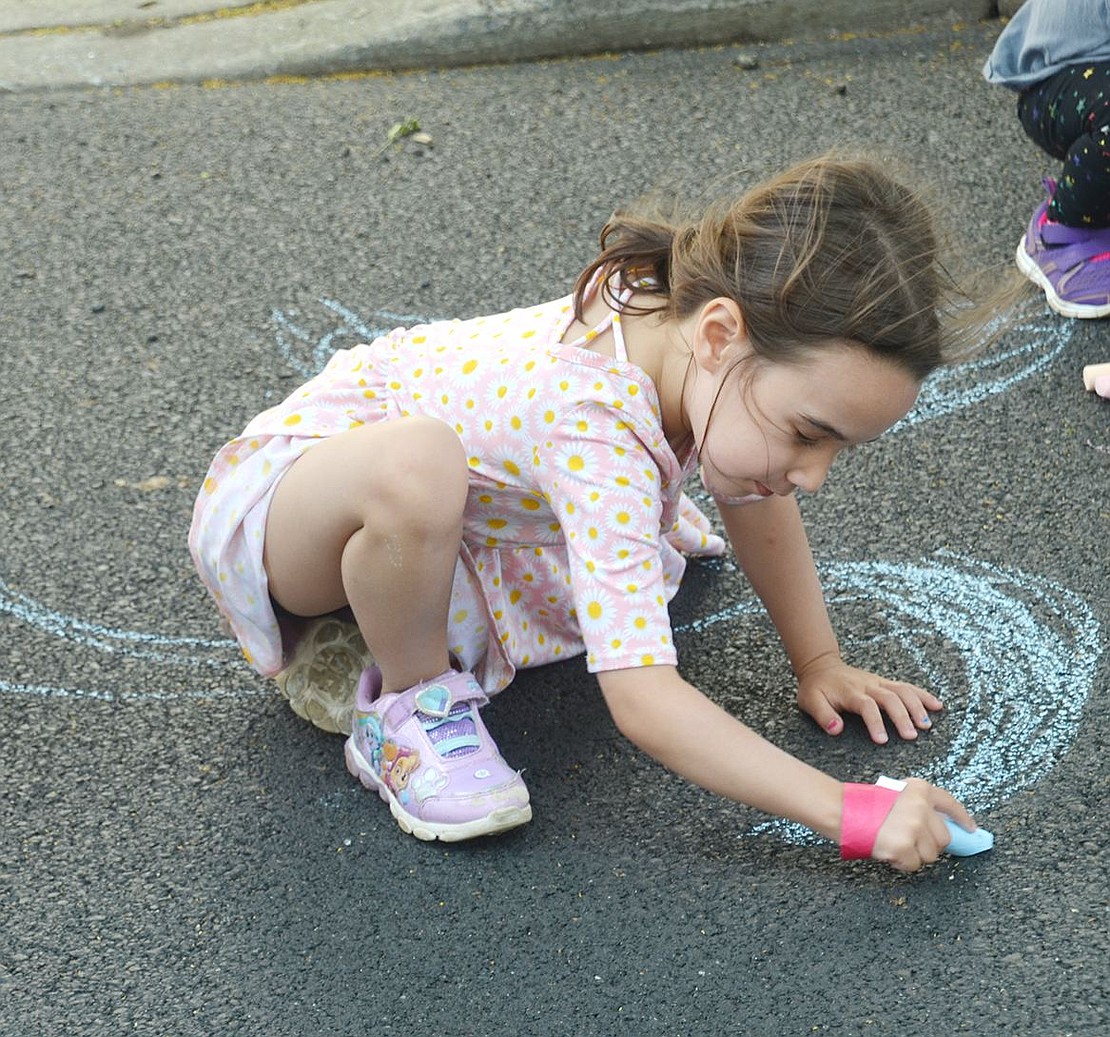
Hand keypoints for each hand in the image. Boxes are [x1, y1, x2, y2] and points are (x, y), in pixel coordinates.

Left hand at [795, 652, 941, 743]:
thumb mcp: (810, 701)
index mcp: (849, 692)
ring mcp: (878, 682)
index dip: (875, 722)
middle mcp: (867, 685)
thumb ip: (823, 715)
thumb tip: (836, 729)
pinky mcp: (884, 682)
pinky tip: (937, 706)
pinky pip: (906, 686)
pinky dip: (923, 695)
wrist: (821, 666)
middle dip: (902, 716)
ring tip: (927, 725)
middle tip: (911, 736)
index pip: (866, 705)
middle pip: (890, 698)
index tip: (882, 740)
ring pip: (902, 690)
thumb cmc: (816, 688)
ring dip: (917, 706)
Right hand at [870, 778, 976, 871]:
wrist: (842, 810)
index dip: (962, 819)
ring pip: (930, 854)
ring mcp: (914, 828)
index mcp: (920, 790)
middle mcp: (921, 807)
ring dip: (915, 855)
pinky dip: (902, 863)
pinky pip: (914, 865)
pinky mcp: (904, 847)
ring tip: (895, 844)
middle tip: (911, 842)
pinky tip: (889, 852)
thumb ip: (918, 806)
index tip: (971, 829)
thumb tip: (938, 828)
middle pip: (943, 838)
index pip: (950, 804)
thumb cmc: (864, 803)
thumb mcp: (895, 794)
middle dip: (930, 844)